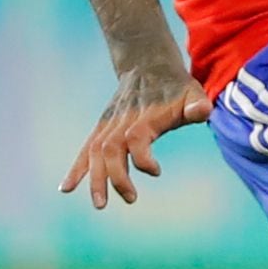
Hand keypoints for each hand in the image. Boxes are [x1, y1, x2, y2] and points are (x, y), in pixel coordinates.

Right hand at [61, 67, 210, 208]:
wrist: (147, 64)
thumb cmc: (175, 85)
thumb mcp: (193, 90)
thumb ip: (197, 103)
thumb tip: (201, 111)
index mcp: (144, 115)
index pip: (135, 138)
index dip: (142, 158)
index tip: (157, 171)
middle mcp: (122, 121)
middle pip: (111, 149)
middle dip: (116, 176)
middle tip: (131, 199)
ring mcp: (109, 124)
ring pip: (95, 152)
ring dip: (95, 178)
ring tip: (99, 204)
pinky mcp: (102, 127)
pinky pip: (85, 149)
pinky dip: (76, 168)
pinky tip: (66, 188)